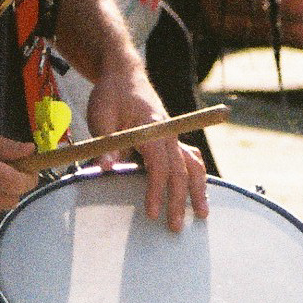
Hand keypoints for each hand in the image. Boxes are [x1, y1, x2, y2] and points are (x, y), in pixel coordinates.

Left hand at [89, 65, 207, 230]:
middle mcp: (168, 133)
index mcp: (152, 128)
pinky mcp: (172, 137)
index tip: (152, 213)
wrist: (124, 75)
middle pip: (179, 171)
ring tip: (202, 214)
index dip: (156, 190)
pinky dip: (197, 175)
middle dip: (179, 201)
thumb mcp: (100, 116)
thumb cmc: (111, 95)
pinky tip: (198, 191)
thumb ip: (105, 143)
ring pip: (193, 164)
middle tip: (175, 227)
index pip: (159, 165)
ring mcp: (173, 135)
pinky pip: (191, 157)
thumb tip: (105, 168)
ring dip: (198, 190)